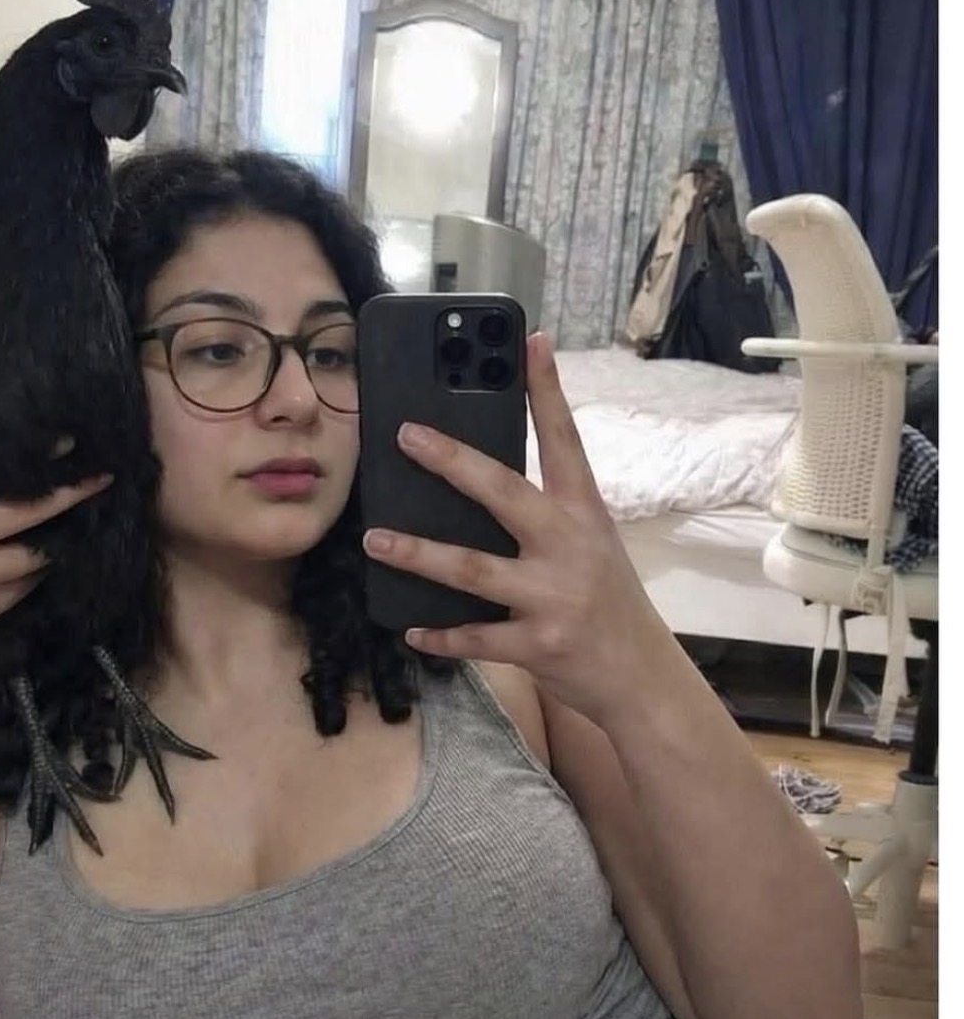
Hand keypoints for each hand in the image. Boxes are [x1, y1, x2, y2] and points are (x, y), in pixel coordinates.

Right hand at [0, 414, 112, 661]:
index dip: (31, 455)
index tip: (68, 440)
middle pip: (23, 511)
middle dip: (69, 491)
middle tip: (105, 472)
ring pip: (34, 552)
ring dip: (67, 532)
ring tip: (96, 510)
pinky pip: (26, 585)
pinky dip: (48, 565)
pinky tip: (68, 547)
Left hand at [360, 333, 670, 718]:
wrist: (643, 677)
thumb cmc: (605, 598)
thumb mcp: (589, 543)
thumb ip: (544, 511)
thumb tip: (475, 476)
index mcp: (584, 512)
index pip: (564, 439)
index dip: (546, 389)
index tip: (528, 341)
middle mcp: (570, 546)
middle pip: (504, 492)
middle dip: (452, 462)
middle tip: (405, 434)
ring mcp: (554, 596)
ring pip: (472, 569)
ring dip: (418, 554)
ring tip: (375, 540)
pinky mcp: (539, 644)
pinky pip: (477, 637)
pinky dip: (441, 634)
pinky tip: (411, 627)